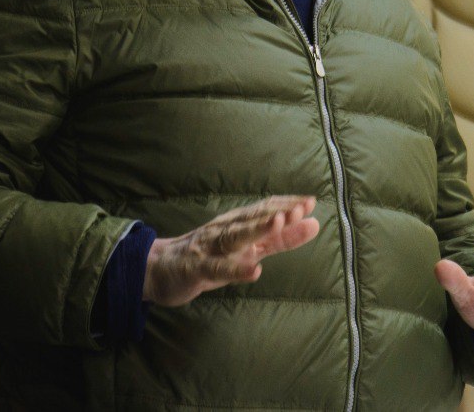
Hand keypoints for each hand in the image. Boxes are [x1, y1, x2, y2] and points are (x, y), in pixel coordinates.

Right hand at [144, 195, 319, 306]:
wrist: (158, 270)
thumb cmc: (210, 257)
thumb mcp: (248, 248)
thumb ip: (281, 238)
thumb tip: (314, 223)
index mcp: (238, 223)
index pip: (265, 208)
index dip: (288, 204)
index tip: (312, 201)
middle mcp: (225, 230)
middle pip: (253, 217)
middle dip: (278, 212)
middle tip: (302, 207)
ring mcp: (210, 248)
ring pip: (235, 236)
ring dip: (257, 229)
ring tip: (279, 223)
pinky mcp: (197, 269)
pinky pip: (218, 269)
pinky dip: (236, 270)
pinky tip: (254, 271)